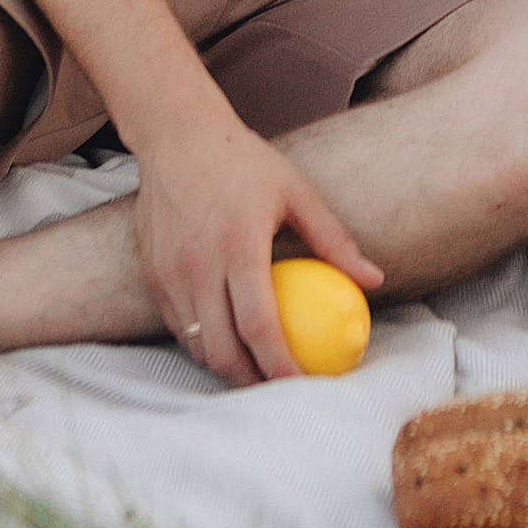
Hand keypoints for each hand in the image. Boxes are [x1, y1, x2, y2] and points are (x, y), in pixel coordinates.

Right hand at [132, 117, 379, 384]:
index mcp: (239, 244)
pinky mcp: (152, 273)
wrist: (176, 136)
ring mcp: (170, 272)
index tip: (302, 385)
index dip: (279, 364)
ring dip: (225, 367)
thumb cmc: (244, 161)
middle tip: (279, 391)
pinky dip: (202, 342)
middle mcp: (199, 263)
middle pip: (222, 348)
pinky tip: (224, 342)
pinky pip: (178, 324)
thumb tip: (375, 280)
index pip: (259, 324)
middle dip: (251, 382)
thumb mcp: (296, 191)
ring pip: (197, 343)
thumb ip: (334, 239)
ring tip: (254, 373)